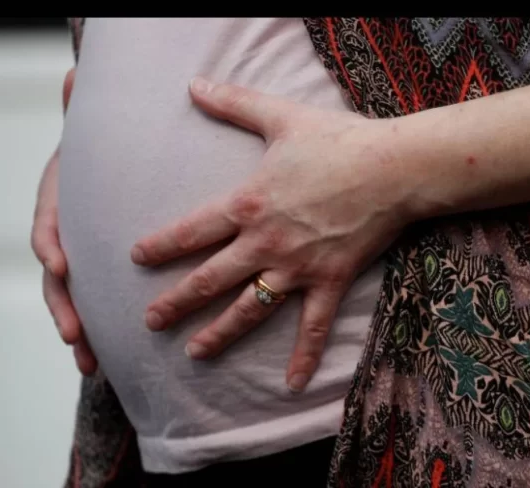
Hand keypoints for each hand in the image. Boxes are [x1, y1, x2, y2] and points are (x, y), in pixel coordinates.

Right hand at [31, 68, 96, 375]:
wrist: (103, 176)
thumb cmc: (100, 159)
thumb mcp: (93, 138)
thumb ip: (81, 114)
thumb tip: (74, 76)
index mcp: (58, 204)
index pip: (48, 226)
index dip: (51, 245)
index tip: (60, 265)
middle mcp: (61, 237)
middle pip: (55, 277)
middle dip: (63, 306)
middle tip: (73, 335)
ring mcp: (74, 260)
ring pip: (70, 301)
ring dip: (77, 331)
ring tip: (88, 361)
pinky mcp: (92, 277)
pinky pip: (90, 307)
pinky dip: (93, 332)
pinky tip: (101, 360)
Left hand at [131, 77, 411, 391]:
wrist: (392, 169)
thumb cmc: (337, 141)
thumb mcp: (280, 117)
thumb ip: (233, 103)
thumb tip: (194, 84)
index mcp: (248, 204)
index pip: (192, 231)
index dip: (161, 245)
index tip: (136, 259)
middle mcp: (264, 243)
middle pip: (210, 279)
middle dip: (176, 302)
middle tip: (150, 322)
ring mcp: (296, 268)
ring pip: (248, 309)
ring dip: (219, 333)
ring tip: (195, 353)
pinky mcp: (329, 281)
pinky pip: (312, 325)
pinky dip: (304, 356)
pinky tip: (291, 383)